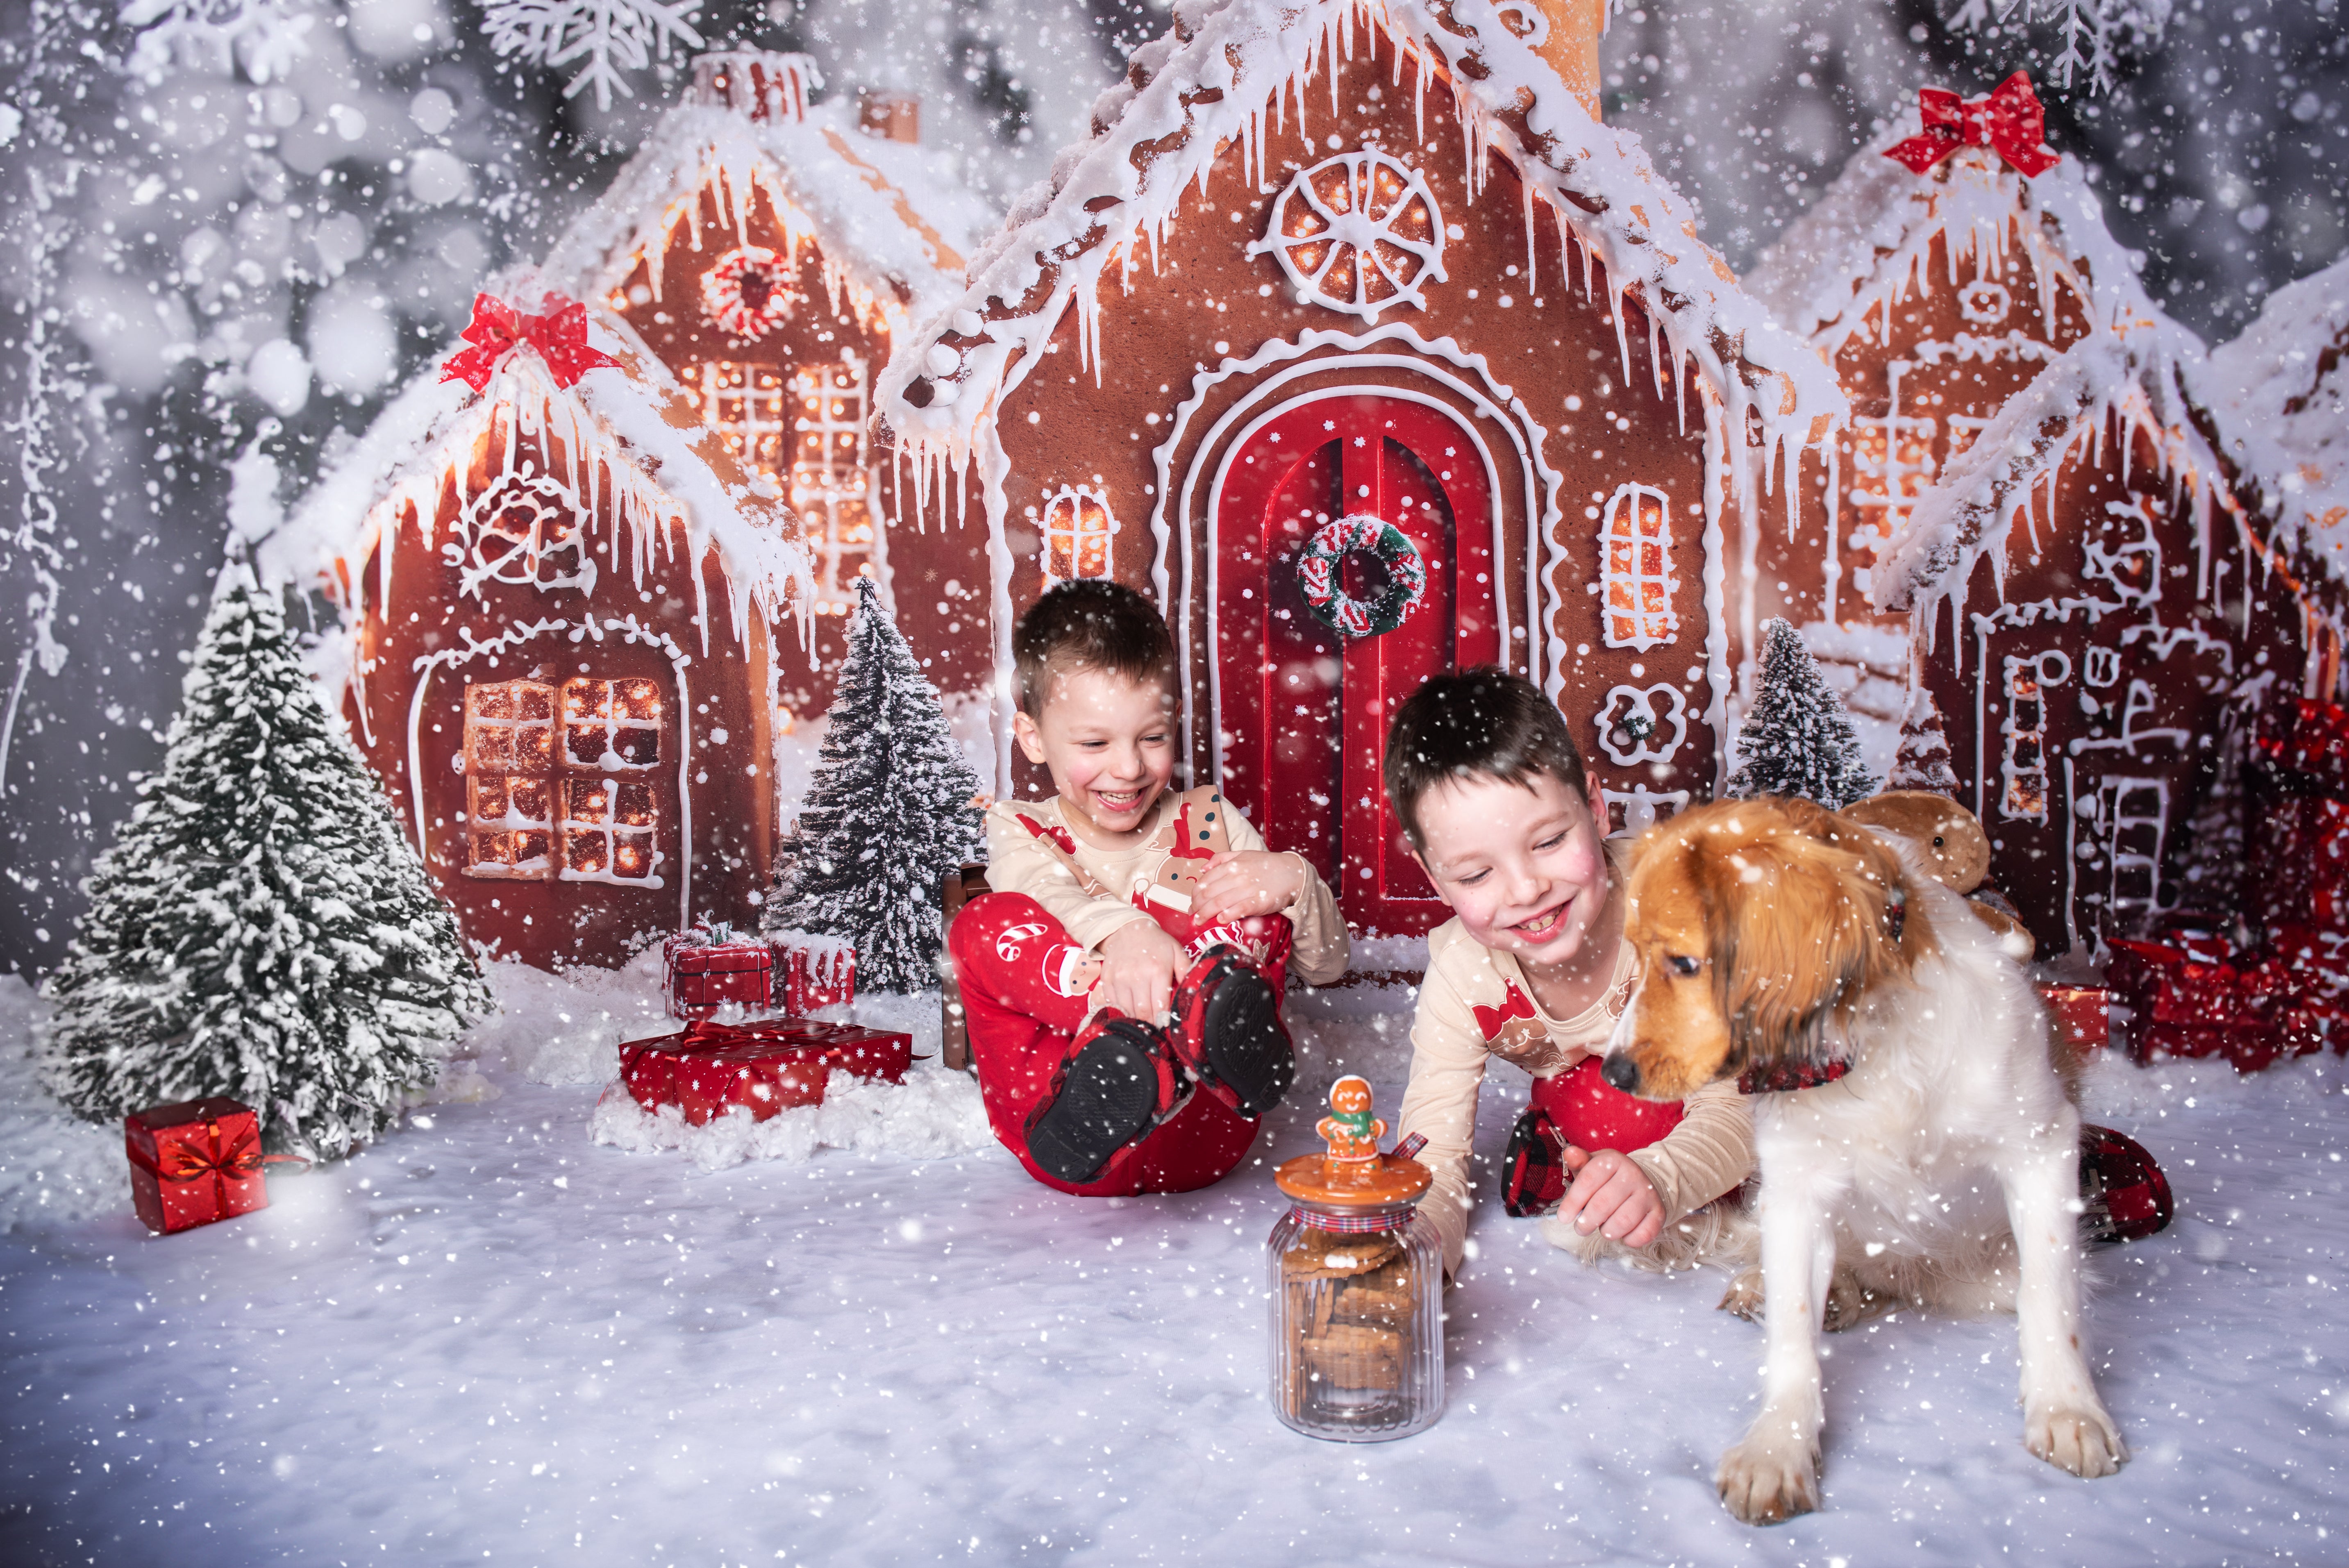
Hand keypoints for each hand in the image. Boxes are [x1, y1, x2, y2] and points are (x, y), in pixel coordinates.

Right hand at [1095, 920, 1186, 1021]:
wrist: (1127, 928)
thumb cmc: (1155, 942)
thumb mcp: (1176, 951)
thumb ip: (1187, 971)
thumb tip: (1192, 991)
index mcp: (1157, 971)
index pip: (1160, 1007)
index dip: (1163, 1021)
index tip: (1166, 1026)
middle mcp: (1137, 976)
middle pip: (1143, 1012)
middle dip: (1151, 1023)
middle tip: (1155, 1028)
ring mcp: (1119, 978)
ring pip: (1127, 1010)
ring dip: (1136, 1019)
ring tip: (1143, 1022)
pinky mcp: (1107, 979)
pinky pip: (1113, 1003)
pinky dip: (1121, 1010)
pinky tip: (1129, 1010)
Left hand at [1190, 850, 1305, 922]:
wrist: (1291, 873)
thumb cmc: (1265, 865)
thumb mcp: (1242, 854)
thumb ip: (1220, 858)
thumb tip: (1202, 869)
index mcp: (1231, 865)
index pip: (1205, 881)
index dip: (1195, 894)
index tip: (1192, 903)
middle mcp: (1237, 876)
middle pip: (1209, 894)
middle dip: (1196, 906)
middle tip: (1192, 915)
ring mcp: (1247, 889)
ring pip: (1219, 903)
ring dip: (1205, 914)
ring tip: (1199, 921)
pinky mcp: (1258, 902)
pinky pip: (1238, 910)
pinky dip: (1227, 916)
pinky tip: (1220, 920)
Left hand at [1552, 1145, 1664, 1247]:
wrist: (1640, 1183)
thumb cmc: (1607, 1178)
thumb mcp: (1592, 1167)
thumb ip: (1579, 1162)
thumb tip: (1569, 1153)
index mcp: (1613, 1160)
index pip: (1588, 1181)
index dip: (1572, 1202)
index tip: (1563, 1218)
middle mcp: (1633, 1174)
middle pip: (1602, 1204)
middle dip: (1587, 1222)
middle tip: (1581, 1228)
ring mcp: (1648, 1193)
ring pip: (1622, 1222)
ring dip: (1607, 1231)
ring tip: (1602, 1229)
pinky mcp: (1659, 1212)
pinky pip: (1643, 1234)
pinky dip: (1629, 1240)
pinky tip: (1622, 1234)